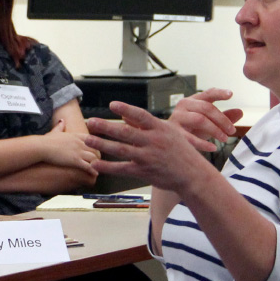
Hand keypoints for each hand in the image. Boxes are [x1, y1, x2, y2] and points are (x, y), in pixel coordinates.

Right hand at [37, 119, 97, 169]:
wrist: (42, 147)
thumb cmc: (46, 141)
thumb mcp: (55, 132)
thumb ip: (60, 126)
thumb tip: (62, 121)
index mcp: (76, 135)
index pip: (92, 139)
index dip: (95, 145)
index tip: (96, 150)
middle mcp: (80, 142)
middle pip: (96, 148)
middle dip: (98, 155)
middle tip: (99, 161)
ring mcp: (78, 151)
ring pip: (94, 158)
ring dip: (97, 163)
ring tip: (98, 169)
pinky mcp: (75, 160)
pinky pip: (88, 166)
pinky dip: (93, 170)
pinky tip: (95, 174)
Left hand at [85, 101, 218, 193]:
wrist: (192, 175)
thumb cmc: (181, 152)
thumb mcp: (168, 132)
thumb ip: (144, 124)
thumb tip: (124, 115)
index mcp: (160, 129)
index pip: (141, 116)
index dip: (126, 109)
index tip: (112, 105)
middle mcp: (153, 142)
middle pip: (126, 133)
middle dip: (106, 127)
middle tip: (91, 122)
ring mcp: (148, 157)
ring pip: (121, 150)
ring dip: (102, 144)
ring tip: (87, 139)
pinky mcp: (144, 172)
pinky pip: (122, 168)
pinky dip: (108, 166)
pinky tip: (95, 163)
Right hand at [169, 88, 244, 151]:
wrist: (165, 140)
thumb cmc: (190, 129)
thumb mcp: (208, 123)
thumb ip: (223, 117)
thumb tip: (240, 112)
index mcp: (192, 101)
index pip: (208, 93)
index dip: (219, 93)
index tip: (231, 94)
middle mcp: (183, 106)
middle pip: (206, 107)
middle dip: (222, 119)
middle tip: (232, 130)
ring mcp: (176, 118)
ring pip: (199, 119)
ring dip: (215, 129)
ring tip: (225, 138)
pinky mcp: (172, 132)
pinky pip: (190, 137)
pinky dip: (203, 143)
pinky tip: (213, 148)